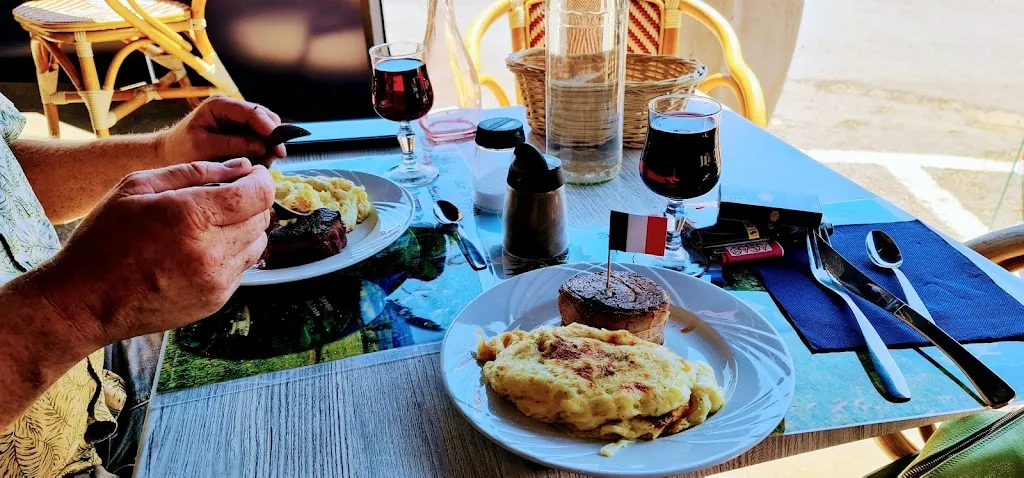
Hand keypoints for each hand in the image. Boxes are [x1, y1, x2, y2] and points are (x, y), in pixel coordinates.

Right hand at [35, 158, 273, 344]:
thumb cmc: (106, 238)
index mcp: (191, 216)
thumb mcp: (138, 187)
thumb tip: (242, 167)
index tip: (254, 174)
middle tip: (228, 196)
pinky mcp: (216, 300)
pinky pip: (242, 267)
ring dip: (245, 228)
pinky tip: (202, 249)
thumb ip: (195, 171)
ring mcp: (216, 280)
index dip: (263, 180)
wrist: (86, 301)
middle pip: (262, 217)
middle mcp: (211, 251)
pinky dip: (232, 253)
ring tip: (211, 224)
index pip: (258, 194)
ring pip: (258, 243)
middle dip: (252, 202)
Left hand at [157, 95, 286, 165]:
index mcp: (219, 105)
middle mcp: (232, 109)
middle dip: (272, 137)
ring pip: (266, 129)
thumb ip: (232, 145)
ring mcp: (238, 120)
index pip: (252, 112)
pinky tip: (258, 163)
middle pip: (265, 118)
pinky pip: (261, 140)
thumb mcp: (203, 148)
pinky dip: (263, 151)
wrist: (170, 155)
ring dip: (269, 146)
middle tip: (274, 159)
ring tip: (264, 164)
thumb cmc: (181, 150)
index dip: (268, 127)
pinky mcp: (242, 132)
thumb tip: (262, 146)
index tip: (278, 146)